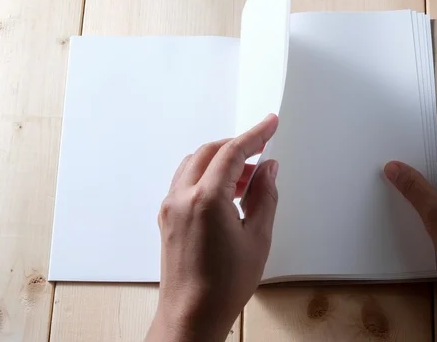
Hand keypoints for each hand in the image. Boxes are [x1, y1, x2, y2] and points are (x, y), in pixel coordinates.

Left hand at [146, 114, 278, 341]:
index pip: (232, 152)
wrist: (192, 314)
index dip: (255, 134)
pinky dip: (207, 175)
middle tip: (262, 149)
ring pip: (195, 163)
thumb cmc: (223, 285)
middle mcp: (182, 197)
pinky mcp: (167, 216)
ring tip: (247, 177)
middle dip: (237, 145)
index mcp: (206, 199)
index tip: (269, 124)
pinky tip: (226, 191)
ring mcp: (171, 206)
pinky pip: (186, 180)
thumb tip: (268, 169)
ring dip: (221, 160)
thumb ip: (263, 195)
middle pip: (209, 151)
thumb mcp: (257, 238)